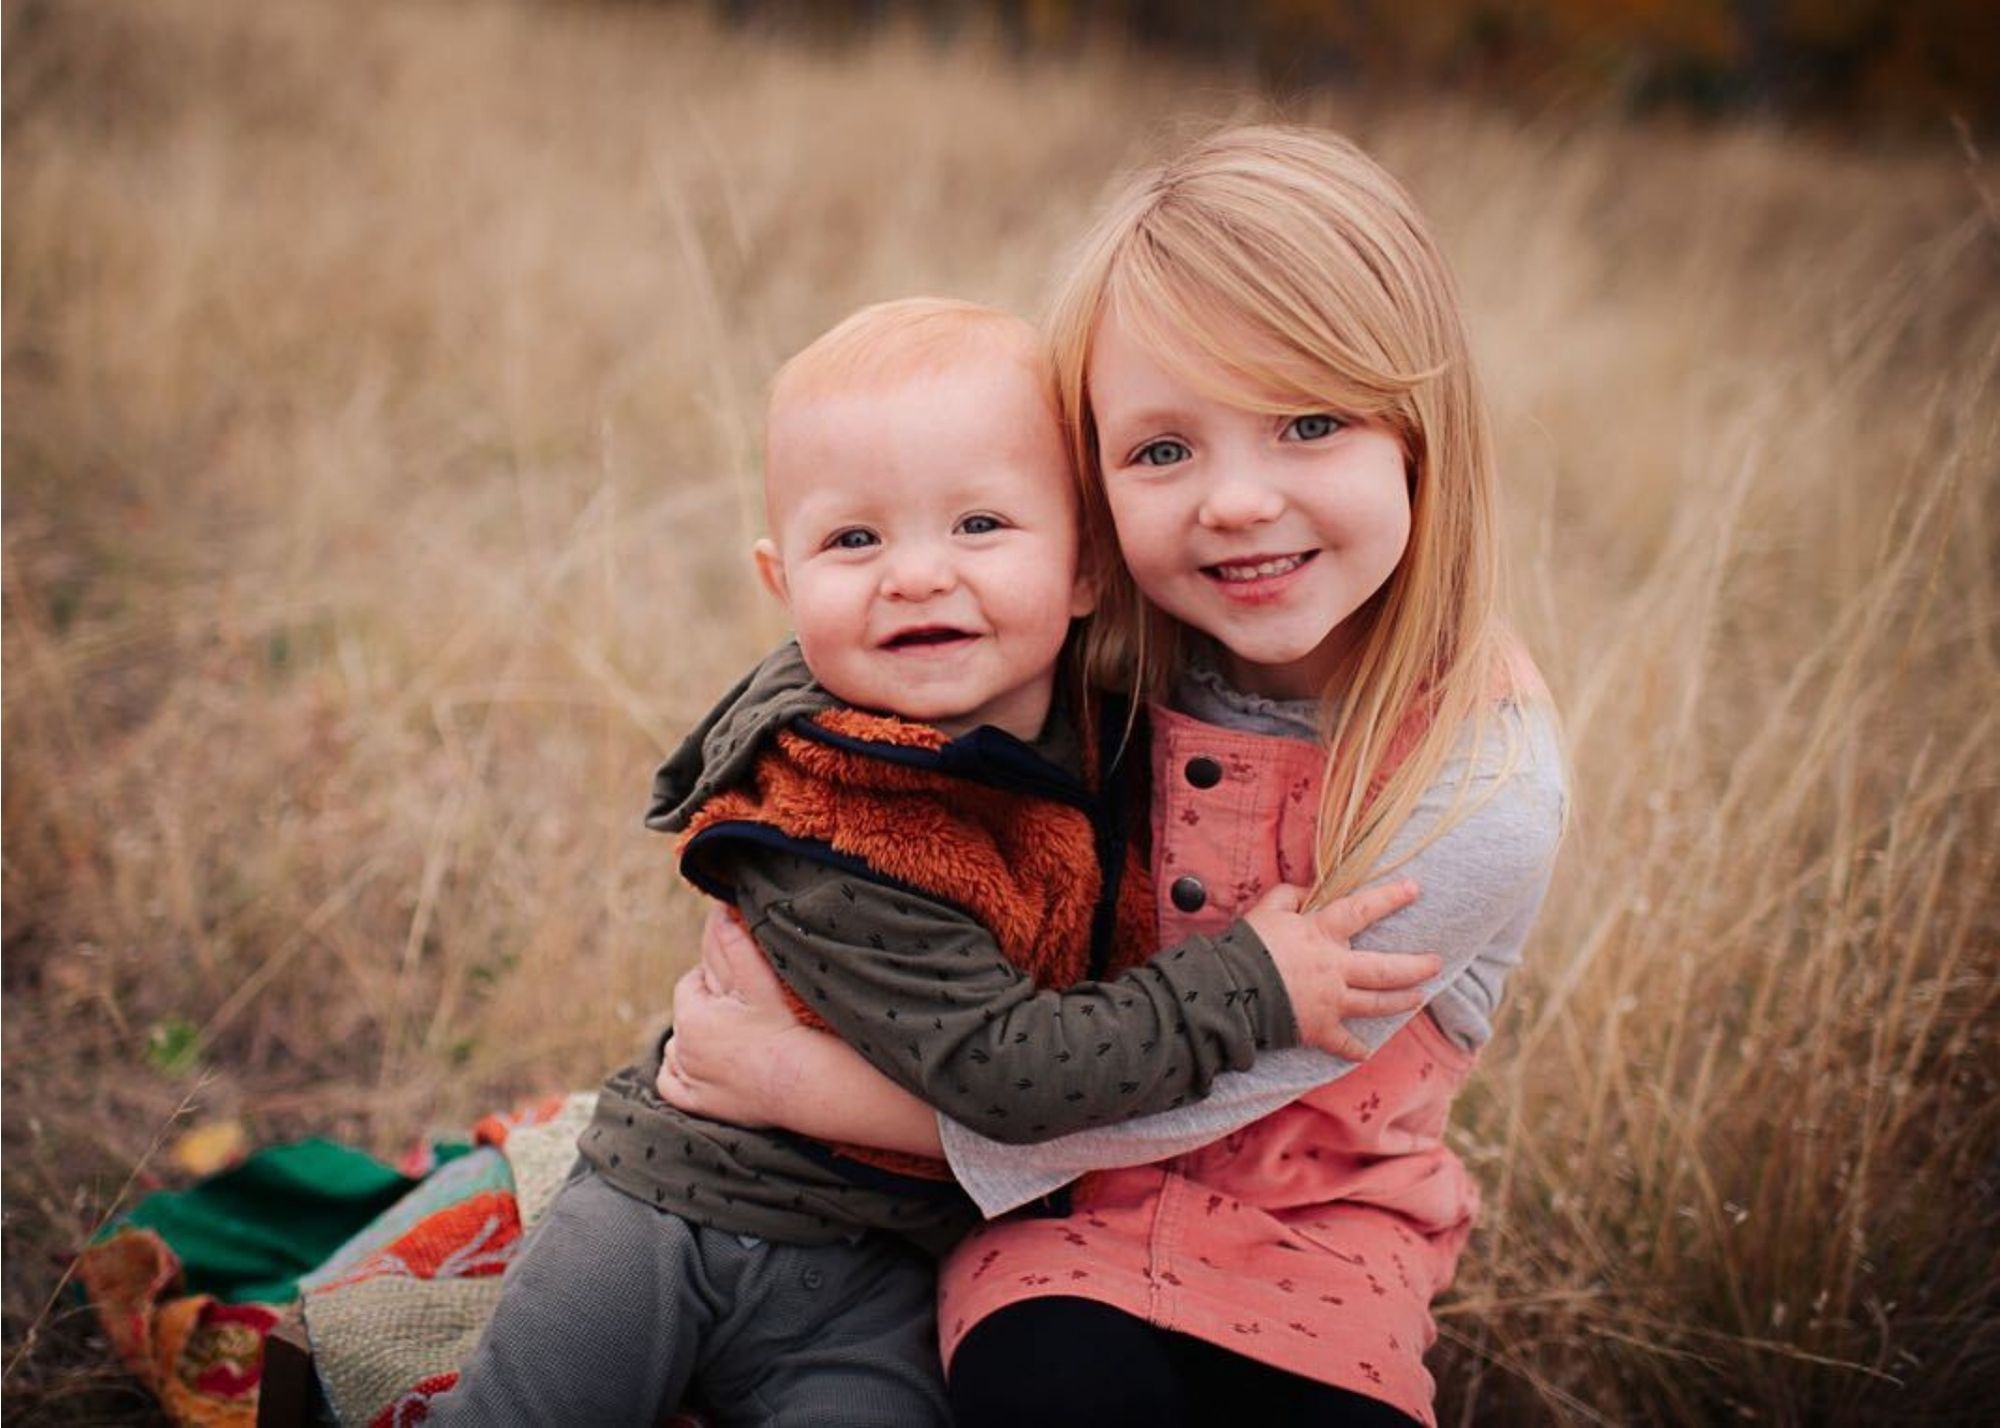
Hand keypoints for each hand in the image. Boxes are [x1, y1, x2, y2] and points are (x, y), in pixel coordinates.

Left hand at [655, 907, 804, 1124]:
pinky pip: (672, 1085)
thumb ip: (733, 943)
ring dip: (694, 1040)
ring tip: (729, 1037)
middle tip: (740, 1010)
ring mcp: (689, 1080)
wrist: (803, 1082)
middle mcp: (682, 1048)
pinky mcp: (697, 1105)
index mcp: (692, 1015)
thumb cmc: (784, 1028)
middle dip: (706, 1008)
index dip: (713, 981)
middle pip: (686, 1014)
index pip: (691, 984)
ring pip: (678, 1049)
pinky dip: (679, 1075)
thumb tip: (719, 911)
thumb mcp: (758, 979)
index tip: (737, 986)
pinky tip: (699, 1067)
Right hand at [1242, 879, 1438, 1059]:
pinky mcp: (1320, 1030)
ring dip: (1401, 1002)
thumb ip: (1289, 895)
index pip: (1363, 910)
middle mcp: (1335, 969)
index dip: (1390, 898)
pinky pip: (1344, 1043)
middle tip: (1437, 963)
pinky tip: (1366, 1052)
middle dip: (1416, 966)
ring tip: (1419, 998)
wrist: (1229, 992)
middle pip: (1386, 970)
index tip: (1414, 889)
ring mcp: (1331, 1003)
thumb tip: (1308, 891)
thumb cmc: (1247, 947)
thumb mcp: (1266, 910)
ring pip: (1377, 1004)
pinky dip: (1356, 1049)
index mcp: (1322, 934)